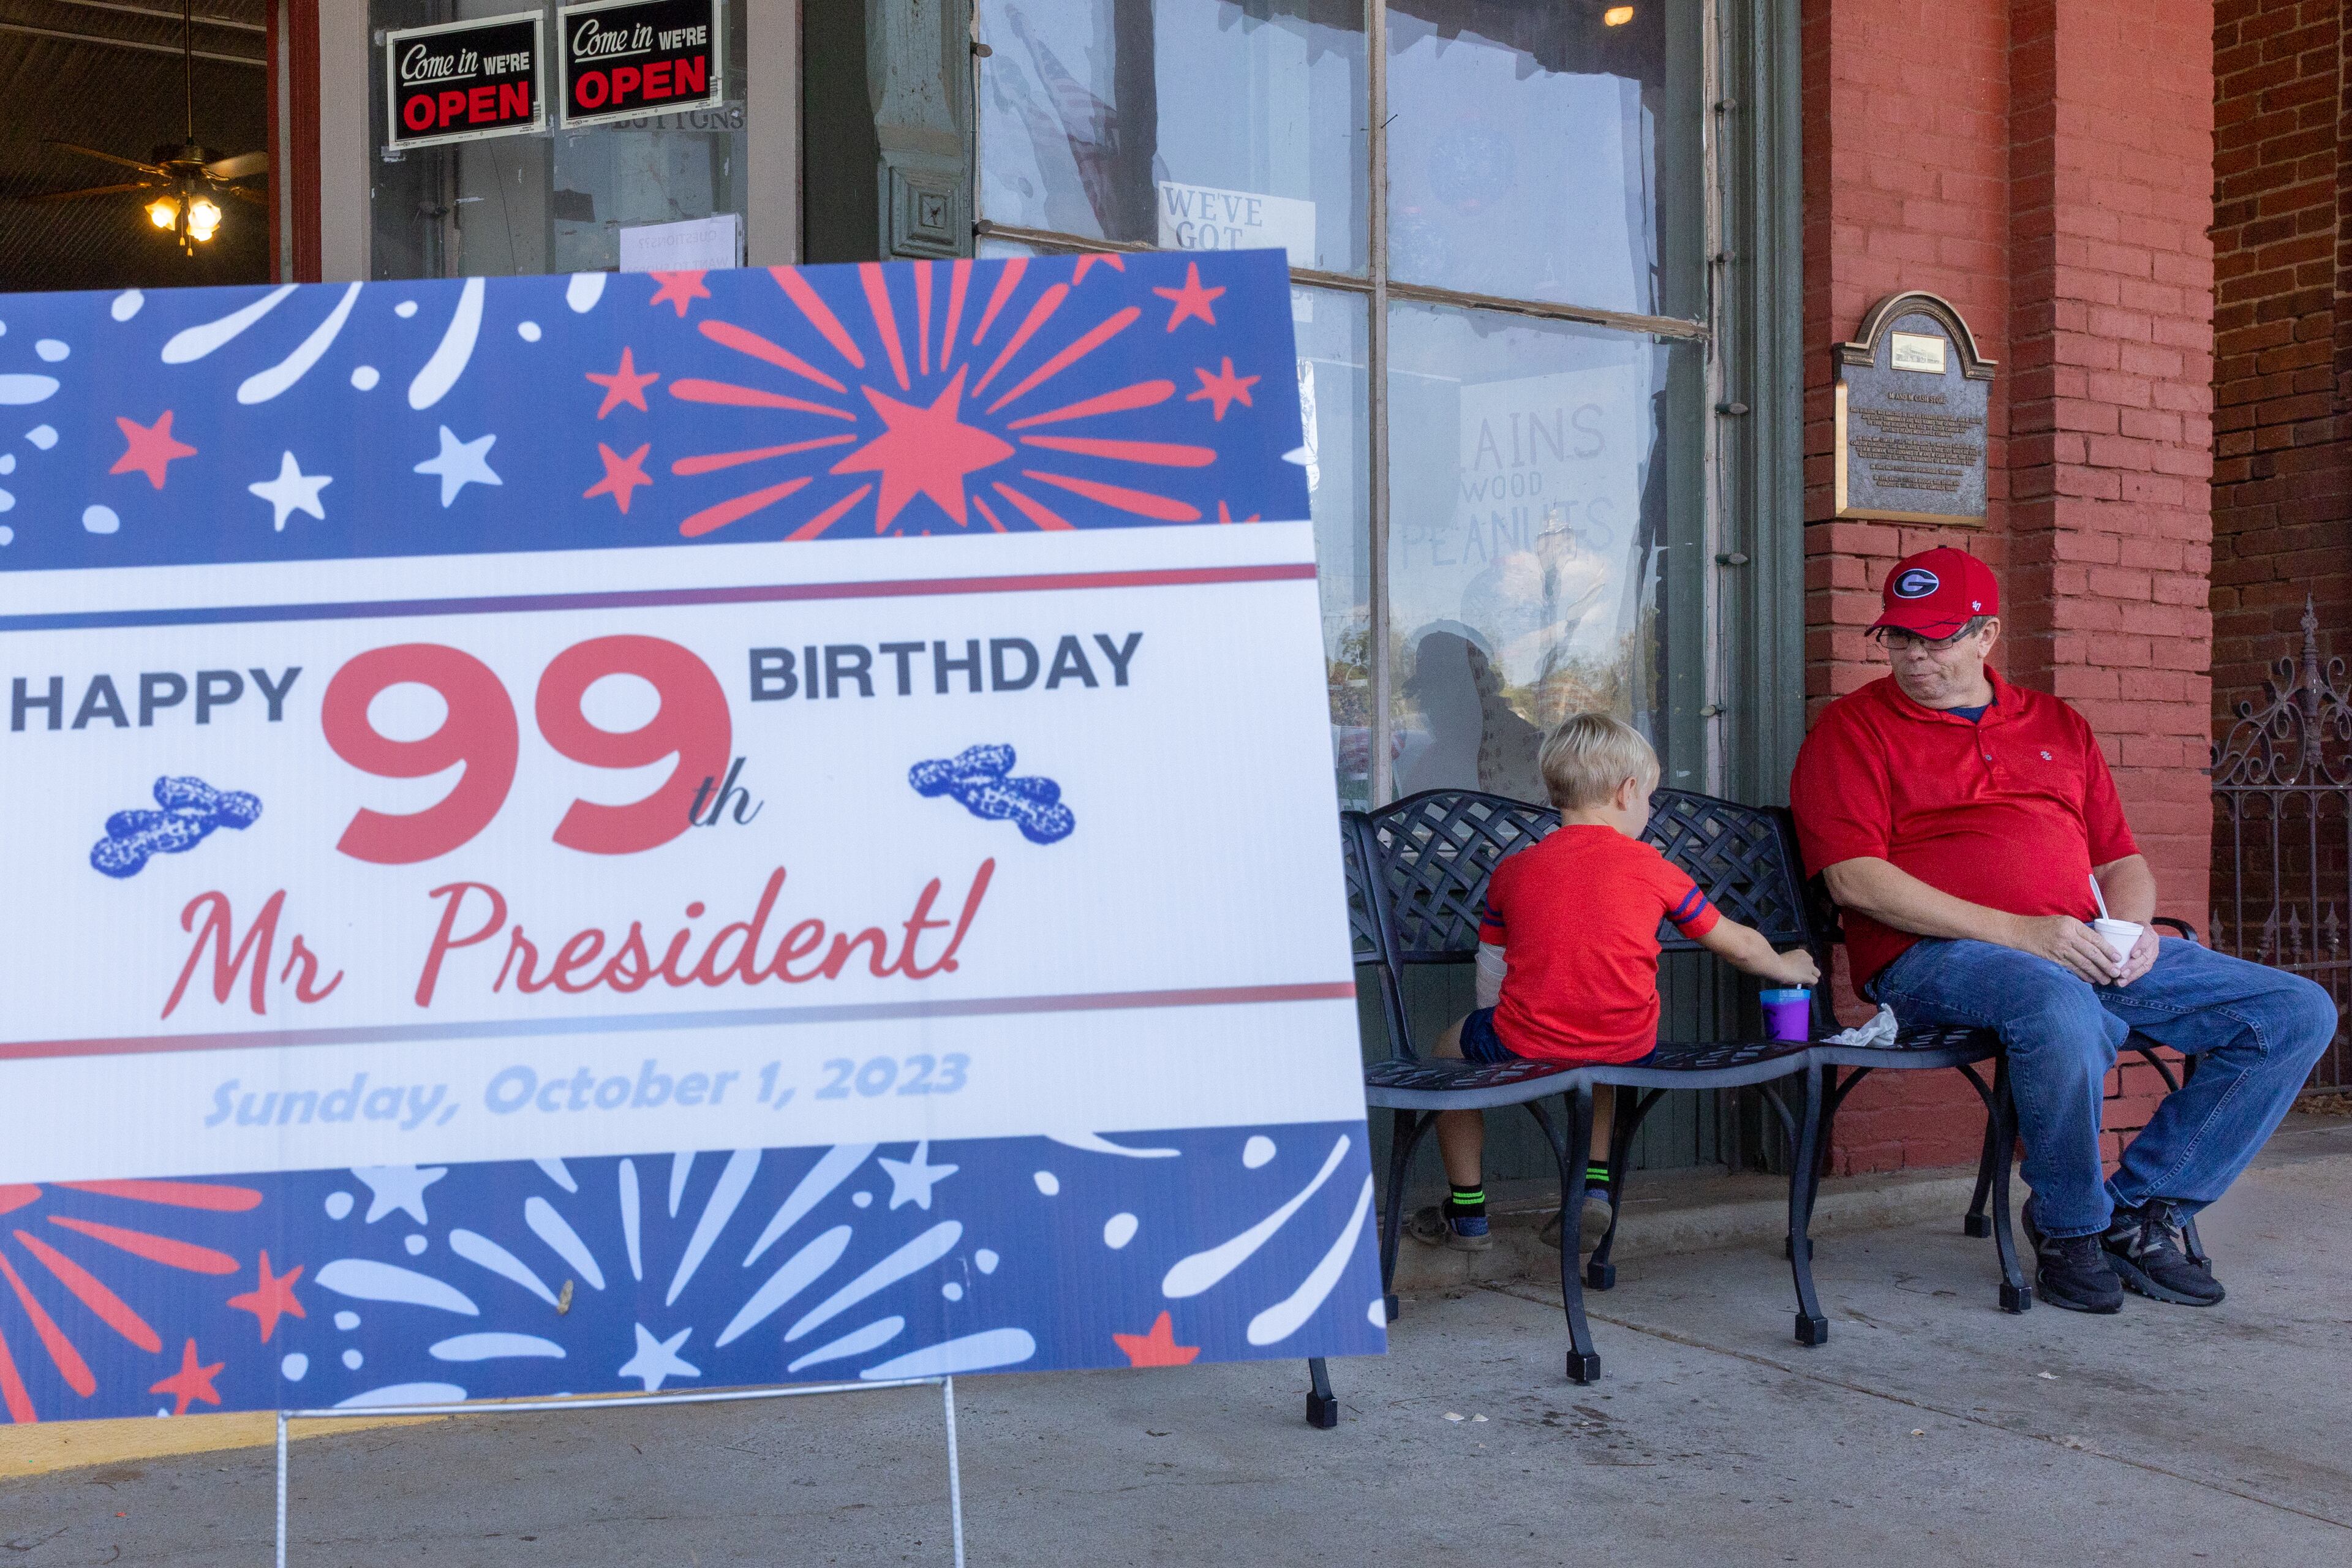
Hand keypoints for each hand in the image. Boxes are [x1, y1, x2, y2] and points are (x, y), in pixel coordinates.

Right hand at [1775, 948, 1821, 986]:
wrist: (1777, 966)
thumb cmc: (1776, 963)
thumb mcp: (1785, 958)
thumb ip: (1791, 961)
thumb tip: (1791, 967)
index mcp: (1802, 953)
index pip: (1808, 960)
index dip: (1803, 966)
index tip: (1798, 970)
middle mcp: (1807, 959)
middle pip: (1812, 967)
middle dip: (1808, 971)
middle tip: (1800, 976)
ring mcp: (1809, 968)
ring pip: (1817, 973)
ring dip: (1811, 977)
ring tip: (1804, 981)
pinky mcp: (1808, 976)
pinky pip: (1815, 981)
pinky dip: (1810, 983)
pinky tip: (1805, 984)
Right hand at [2008, 914, 2125, 986]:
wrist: (2019, 931)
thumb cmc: (2042, 925)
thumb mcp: (2062, 921)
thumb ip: (2079, 931)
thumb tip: (2098, 944)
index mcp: (2072, 924)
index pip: (2095, 939)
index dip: (2108, 950)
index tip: (2118, 958)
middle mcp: (2067, 936)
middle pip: (2092, 953)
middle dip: (2106, 964)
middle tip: (2117, 973)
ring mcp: (2059, 948)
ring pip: (2083, 963)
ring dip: (2097, 973)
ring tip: (2106, 980)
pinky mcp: (2053, 958)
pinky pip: (2072, 968)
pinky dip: (2082, 975)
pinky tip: (2090, 980)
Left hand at [2112, 926, 2159, 986]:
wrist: (2135, 930)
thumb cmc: (2126, 927)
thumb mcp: (2123, 924)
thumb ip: (2114, 928)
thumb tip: (2097, 931)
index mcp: (2148, 932)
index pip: (2147, 938)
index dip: (2141, 947)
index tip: (2133, 954)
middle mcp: (2152, 944)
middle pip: (2145, 956)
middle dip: (2133, 966)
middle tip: (2121, 973)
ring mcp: (2152, 954)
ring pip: (2144, 966)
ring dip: (2132, 975)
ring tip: (2120, 981)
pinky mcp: (2148, 962)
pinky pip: (2141, 971)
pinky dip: (2132, 978)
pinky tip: (2123, 982)